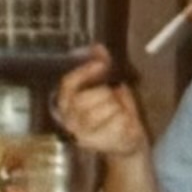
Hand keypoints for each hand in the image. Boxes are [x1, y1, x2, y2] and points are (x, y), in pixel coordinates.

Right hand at [53, 47, 149, 161]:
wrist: (125, 143)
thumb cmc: (115, 113)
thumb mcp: (108, 87)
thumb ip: (101, 67)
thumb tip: (98, 47)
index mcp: (65, 104)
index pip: (67, 85)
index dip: (84, 72)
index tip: (101, 64)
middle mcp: (68, 119)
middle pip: (85, 98)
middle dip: (105, 95)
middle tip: (112, 101)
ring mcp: (79, 133)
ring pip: (104, 109)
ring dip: (118, 109)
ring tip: (117, 115)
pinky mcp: (94, 143)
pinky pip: (117, 121)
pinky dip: (126, 121)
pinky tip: (123, 125)